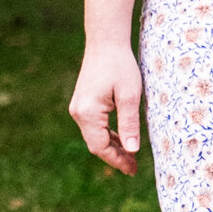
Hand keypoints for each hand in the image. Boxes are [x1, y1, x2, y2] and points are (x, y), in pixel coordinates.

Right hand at [69, 38, 144, 174]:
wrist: (105, 41)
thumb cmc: (120, 65)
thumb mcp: (129, 95)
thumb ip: (130, 124)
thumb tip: (132, 150)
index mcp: (88, 113)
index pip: (100, 147)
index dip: (117, 160)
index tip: (132, 170)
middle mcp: (78, 112)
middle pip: (96, 144)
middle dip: (115, 156)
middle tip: (134, 168)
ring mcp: (78, 107)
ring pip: (95, 136)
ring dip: (112, 146)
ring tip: (130, 157)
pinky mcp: (83, 103)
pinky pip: (94, 125)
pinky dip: (107, 134)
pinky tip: (121, 139)